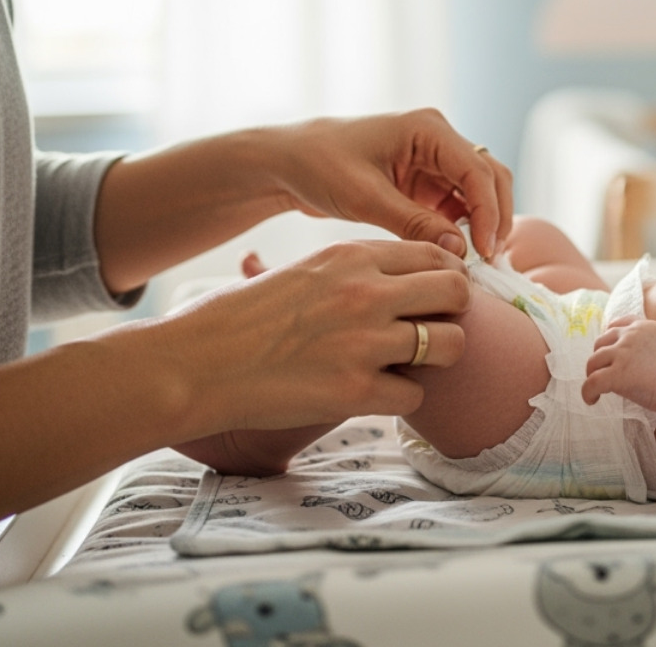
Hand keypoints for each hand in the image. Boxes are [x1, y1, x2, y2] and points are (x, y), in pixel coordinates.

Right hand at [156, 238, 468, 471]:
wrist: (198, 363)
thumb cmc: (245, 318)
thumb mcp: (306, 271)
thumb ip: (359, 271)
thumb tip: (410, 280)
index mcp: (352, 256)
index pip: (435, 255)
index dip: (445, 277)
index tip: (436, 297)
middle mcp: (365, 292)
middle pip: (457, 293)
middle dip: (452, 313)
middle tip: (431, 330)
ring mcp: (364, 342)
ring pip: (451, 345)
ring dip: (436, 359)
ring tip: (408, 365)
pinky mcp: (355, 392)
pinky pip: (415, 397)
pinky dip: (400, 399)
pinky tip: (374, 394)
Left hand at [268, 109, 512, 258]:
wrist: (290, 162)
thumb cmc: (320, 166)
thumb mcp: (364, 197)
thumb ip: (413, 223)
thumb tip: (459, 250)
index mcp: (427, 129)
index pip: (477, 170)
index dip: (488, 212)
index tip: (484, 250)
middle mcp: (438, 139)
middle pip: (491, 176)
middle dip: (496, 216)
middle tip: (491, 259)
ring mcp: (435, 160)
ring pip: (480, 192)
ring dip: (483, 223)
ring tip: (478, 261)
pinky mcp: (426, 181)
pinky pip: (459, 204)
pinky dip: (464, 228)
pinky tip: (458, 253)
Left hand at [582, 317, 655, 413]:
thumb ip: (655, 344)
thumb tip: (644, 359)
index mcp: (645, 326)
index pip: (618, 324)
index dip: (609, 338)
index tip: (609, 350)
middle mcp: (631, 335)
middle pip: (601, 342)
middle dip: (600, 358)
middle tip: (602, 373)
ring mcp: (622, 353)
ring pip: (593, 362)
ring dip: (592, 375)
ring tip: (595, 389)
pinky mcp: (617, 374)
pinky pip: (592, 382)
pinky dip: (587, 392)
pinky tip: (591, 400)